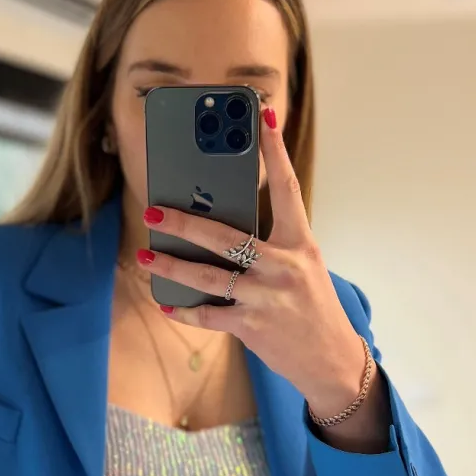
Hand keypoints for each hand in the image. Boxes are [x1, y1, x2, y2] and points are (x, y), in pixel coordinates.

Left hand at [139, 107, 367, 419]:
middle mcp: (284, 266)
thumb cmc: (311, 307)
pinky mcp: (251, 326)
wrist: (331, 360)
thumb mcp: (303, 267)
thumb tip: (220, 227)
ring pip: (207, 276)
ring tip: (144, 254)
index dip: (274, 151)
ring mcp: (266, 297)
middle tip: (153, 209)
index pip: (286, 189)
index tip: (264, 116)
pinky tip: (166, 304)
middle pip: (225, 236)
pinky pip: (208, 314)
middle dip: (184, 223)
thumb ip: (271, 244)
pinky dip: (184, 310)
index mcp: (301, 243)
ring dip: (170, 266)